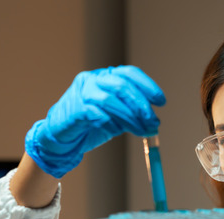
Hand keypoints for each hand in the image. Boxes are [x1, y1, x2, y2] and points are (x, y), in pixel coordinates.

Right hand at [25, 65, 165, 177]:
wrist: (62, 138)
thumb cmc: (90, 126)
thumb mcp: (116, 119)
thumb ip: (133, 117)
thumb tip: (155, 123)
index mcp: (104, 78)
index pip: (129, 74)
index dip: (147, 86)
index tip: (161, 101)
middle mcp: (92, 80)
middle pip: (121, 85)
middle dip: (140, 104)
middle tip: (153, 120)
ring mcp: (81, 93)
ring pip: (110, 100)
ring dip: (130, 117)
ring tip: (142, 130)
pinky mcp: (74, 109)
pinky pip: (95, 113)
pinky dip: (110, 122)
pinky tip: (118, 130)